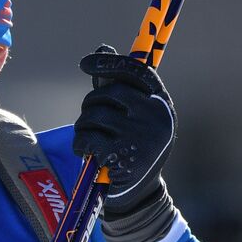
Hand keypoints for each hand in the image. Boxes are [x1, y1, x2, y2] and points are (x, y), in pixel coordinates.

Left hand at [71, 45, 179, 241]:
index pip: (136, 70)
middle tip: (92, 121)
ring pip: (93, 115)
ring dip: (83, 127)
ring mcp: (141, 136)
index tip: (85, 63)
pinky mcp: (123, 157)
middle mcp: (156, 117)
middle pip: (108, 92)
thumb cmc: (132, 146)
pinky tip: (88, 155)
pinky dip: (80, 145)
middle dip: (91, 105)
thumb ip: (117, 84)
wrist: (138, 193)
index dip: (109, 63)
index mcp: (161, 102)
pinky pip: (86, 138)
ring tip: (93, 142)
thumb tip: (103, 47)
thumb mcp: (131, 115)